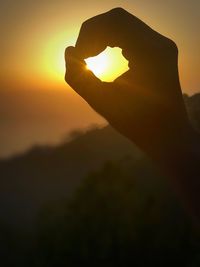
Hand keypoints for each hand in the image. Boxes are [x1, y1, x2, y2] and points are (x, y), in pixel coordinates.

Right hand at [65, 8, 190, 161]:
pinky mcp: (159, 52)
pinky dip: (112, 40)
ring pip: (124, 25)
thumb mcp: (102, 102)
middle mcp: (160, 43)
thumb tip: (69, 50)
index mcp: (151, 52)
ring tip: (90, 55)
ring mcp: (161, 46)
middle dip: (93, 33)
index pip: (114, 22)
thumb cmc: (136, 123)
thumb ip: (79, 77)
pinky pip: (131, 35)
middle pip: (118, 19)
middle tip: (83, 55)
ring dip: (102, 36)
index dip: (89, 35)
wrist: (166, 134)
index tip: (79, 57)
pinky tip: (103, 55)